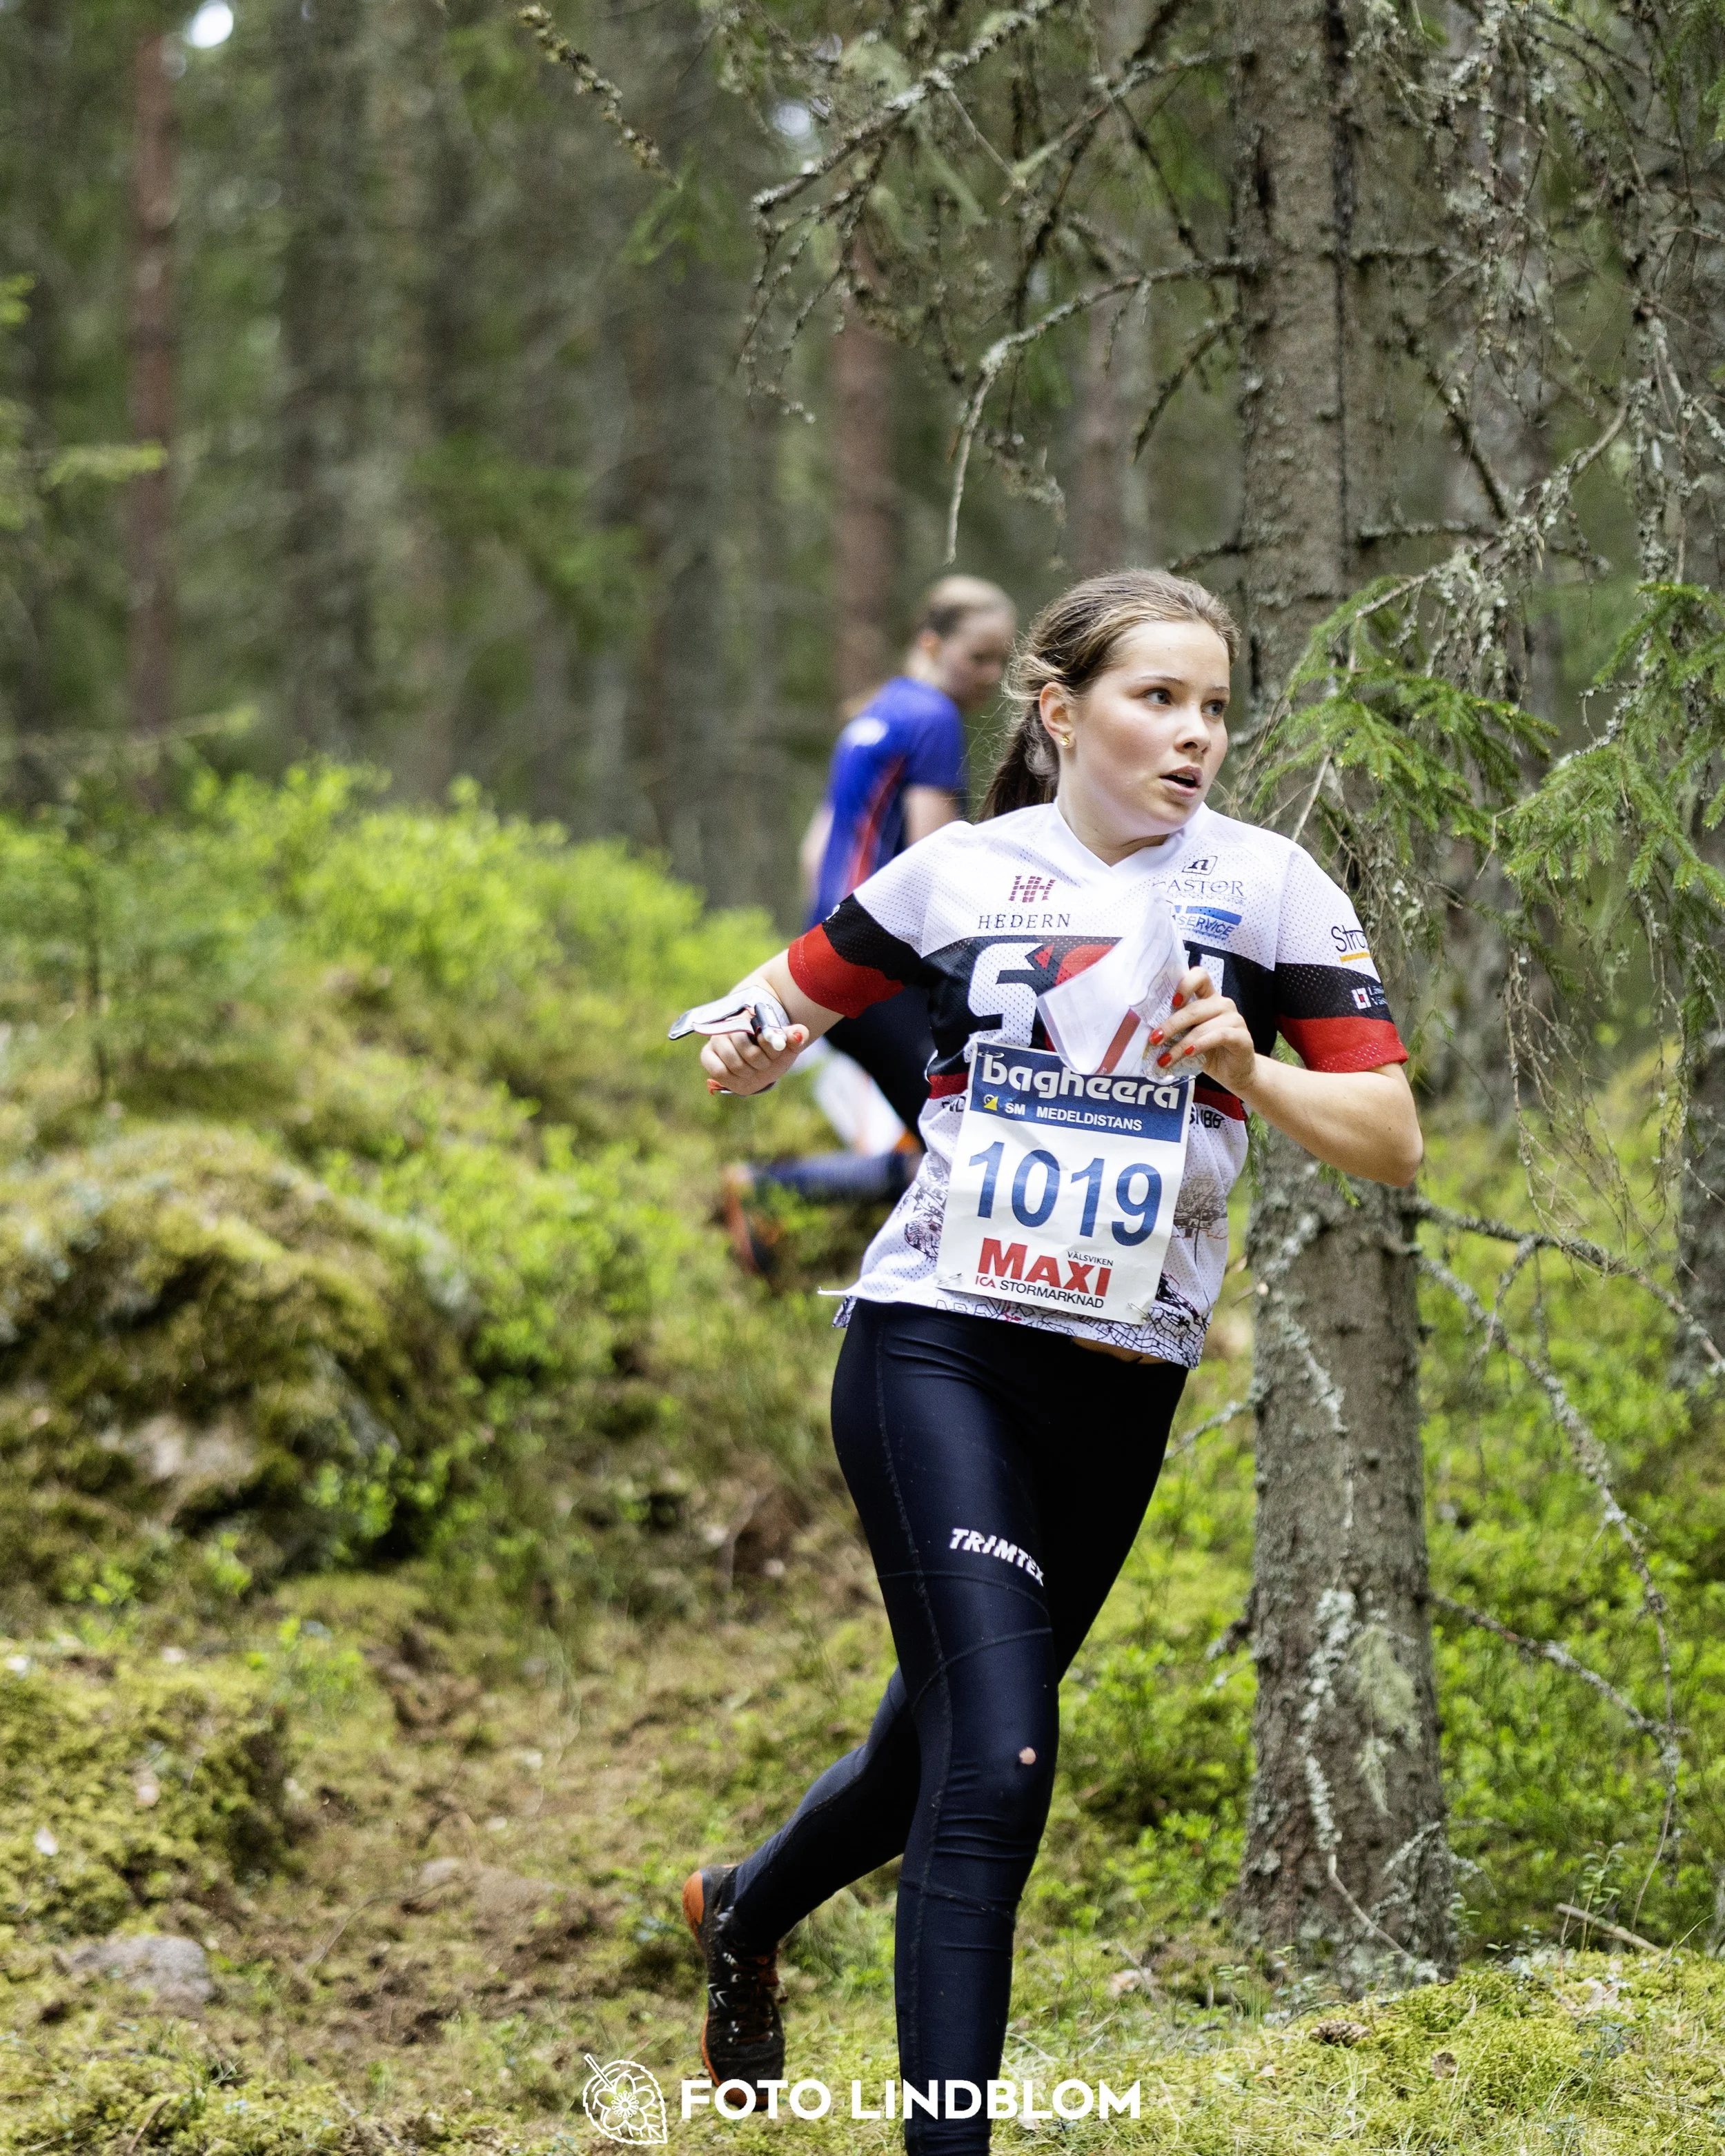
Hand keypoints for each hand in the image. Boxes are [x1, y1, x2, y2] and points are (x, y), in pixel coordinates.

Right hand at [699, 1023, 808, 1095]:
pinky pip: (718, 1070)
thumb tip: (798, 1034)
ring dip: (749, 1072)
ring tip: (753, 1070)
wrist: (759, 1063)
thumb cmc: (773, 1052)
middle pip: (748, 1051)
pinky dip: (731, 1077)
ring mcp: (717, 1040)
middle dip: (761, 1063)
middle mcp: (730, 1025)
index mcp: (750, 1018)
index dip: (770, 1049)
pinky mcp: (708, 1055)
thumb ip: (795, 1037)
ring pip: (734, 1063)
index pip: (760, 1035)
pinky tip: (739, 1075)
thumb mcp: (787, 1045)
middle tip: (764, 1064)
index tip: (775, 1053)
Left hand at [1148, 964, 1256, 1092]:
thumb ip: (1176, 1030)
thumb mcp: (1189, 1038)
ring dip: (1181, 1044)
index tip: (1171, 1002)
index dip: (1185, 984)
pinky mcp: (1242, 1037)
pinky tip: (1188, 1054)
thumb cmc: (1209, 1052)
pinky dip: (1200, 1045)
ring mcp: (1235, 1019)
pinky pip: (1219, 1036)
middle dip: (1171, 1024)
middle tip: (1155, 1039)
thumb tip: (1150, 1034)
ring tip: (1166, 1059)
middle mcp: (1222, 1004)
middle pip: (1194, 1007)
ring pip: (1202, 1026)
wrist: (1234, 1072)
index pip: (1200, 976)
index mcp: (1209, 998)